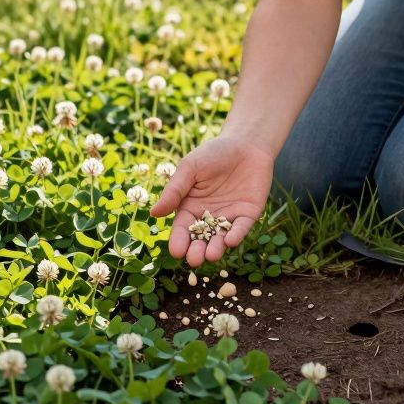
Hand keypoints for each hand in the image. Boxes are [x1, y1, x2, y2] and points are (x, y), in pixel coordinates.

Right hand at [150, 134, 274, 266]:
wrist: (245, 143)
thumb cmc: (212, 153)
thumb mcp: (189, 168)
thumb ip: (174, 191)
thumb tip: (154, 213)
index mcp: (189, 207)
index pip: (182, 229)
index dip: (179, 240)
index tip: (176, 251)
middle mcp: (208, 216)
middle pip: (200, 239)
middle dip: (197, 250)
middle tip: (194, 260)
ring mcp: (229, 217)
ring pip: (220, 237)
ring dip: (216, 248)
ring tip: (211, 255)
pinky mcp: (248, 214)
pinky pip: (241, 228)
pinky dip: (236, 235)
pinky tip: (230, 240)